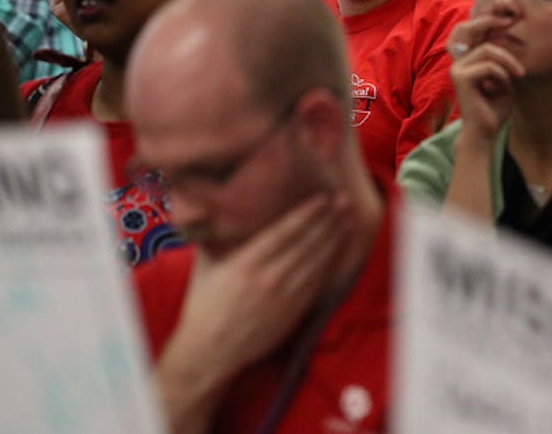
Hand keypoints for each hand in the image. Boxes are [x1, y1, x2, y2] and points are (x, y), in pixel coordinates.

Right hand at [154, 194, 348, 430]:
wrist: (210, 353)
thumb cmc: (204, 307)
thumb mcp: (204, 268)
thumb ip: (213, 239)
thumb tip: (214, 211)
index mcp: (244, 265)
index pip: (284, 233)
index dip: (306, 214)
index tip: (323, 198)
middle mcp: (268, 279)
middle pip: (307, 244)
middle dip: (329, 220)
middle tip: (345, 201)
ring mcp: (284, 298)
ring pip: (317, 262)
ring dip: (335, 238)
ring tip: (348, 219)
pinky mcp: (294, 313)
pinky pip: (318, 283)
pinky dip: (330, 264)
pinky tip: (339, 249)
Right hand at [447, 14, 524, 141]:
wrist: (486, 131)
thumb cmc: (496, 105)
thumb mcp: (505, 76)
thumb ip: (503, 58)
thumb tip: (510, 32)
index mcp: (466, 59)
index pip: (470, 30)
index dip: (486, 19)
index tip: (509, 17)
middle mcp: (458, 61)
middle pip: (470, 29)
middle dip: (490, 21)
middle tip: (511, 21)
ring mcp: (456, 68)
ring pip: (488, 50)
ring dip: (508, 61)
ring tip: (519, 75)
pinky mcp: (460, 77)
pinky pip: (488, 66)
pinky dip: (502, 75)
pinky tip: (503, 88)